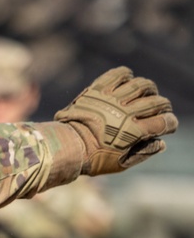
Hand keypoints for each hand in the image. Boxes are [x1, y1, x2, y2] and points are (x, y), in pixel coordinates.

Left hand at [55, 66, 175, 174]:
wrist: (67, 146)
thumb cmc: (94, 158)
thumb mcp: (121, 163)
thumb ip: (143, 153)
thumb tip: (160, 143)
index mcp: (134, 132)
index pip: (163, 122)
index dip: (170, 122)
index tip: (168, 124)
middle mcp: (126, 113)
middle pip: (156, 102)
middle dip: (163, 106)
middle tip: (161, 108)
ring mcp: (113, 99)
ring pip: (141, 85)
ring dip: (149, 89)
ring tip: (147, 93)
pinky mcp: (99, 89)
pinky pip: (118, 74)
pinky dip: (126, 75)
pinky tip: (128, 80)